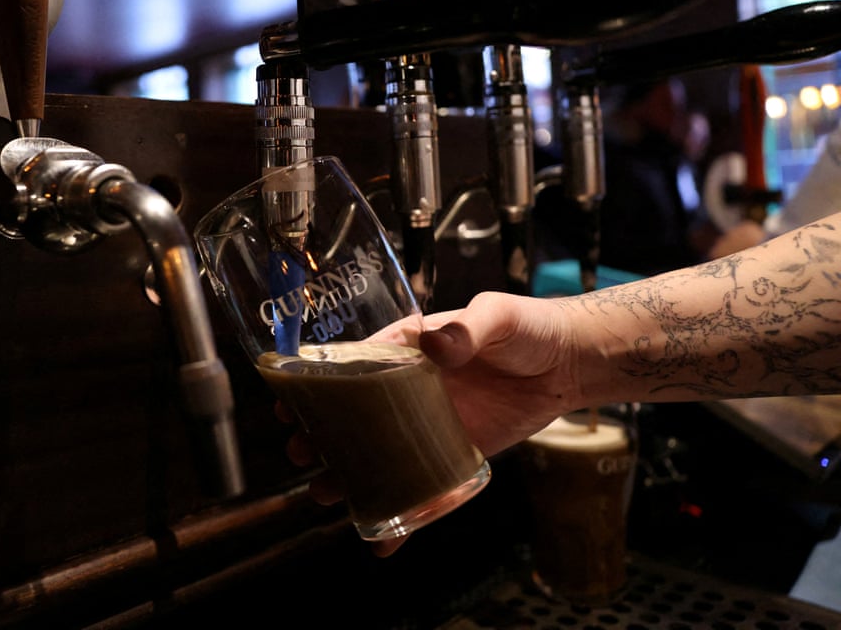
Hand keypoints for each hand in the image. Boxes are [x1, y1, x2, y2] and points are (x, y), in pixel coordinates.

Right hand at [278, 291, 583, 555]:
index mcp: (408, 349)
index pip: (352, 366)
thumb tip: (439, 344)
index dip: (317, 385)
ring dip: (349, 475)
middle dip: (322, 435)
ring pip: (378, 453)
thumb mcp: (496, 316)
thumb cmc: (526, 327)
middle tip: (302, 452)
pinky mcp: (453, 453)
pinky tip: (384, 541)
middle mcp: (408, 389)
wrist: (569, 364)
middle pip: (354, 414)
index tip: (290, 400)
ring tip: (325, 493)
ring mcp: (427, 423)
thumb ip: (467, 329)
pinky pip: (421, 485)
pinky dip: (404, 516)